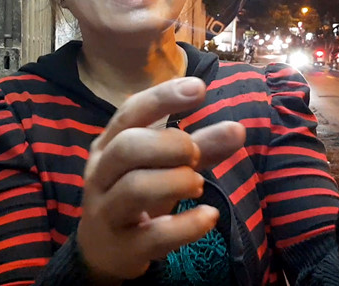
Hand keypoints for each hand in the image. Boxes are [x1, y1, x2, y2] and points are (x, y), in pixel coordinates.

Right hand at [76, 77, 244, 281]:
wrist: (102, 251)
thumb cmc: (136, 194)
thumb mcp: (163, 167)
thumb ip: (199, 147)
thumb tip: (238, 129)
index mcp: (108, 145)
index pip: (130, 112)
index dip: (164, 97)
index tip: (200, 88)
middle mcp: (100, 174)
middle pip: (127, 147)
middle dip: (170, 145)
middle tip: (194, 155)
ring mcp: (106, 212)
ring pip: (135, 188)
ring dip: (177, 180)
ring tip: (198, 183)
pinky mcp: (123, 248)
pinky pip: (155, 234)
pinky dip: (188, 224)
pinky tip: (210, 216)